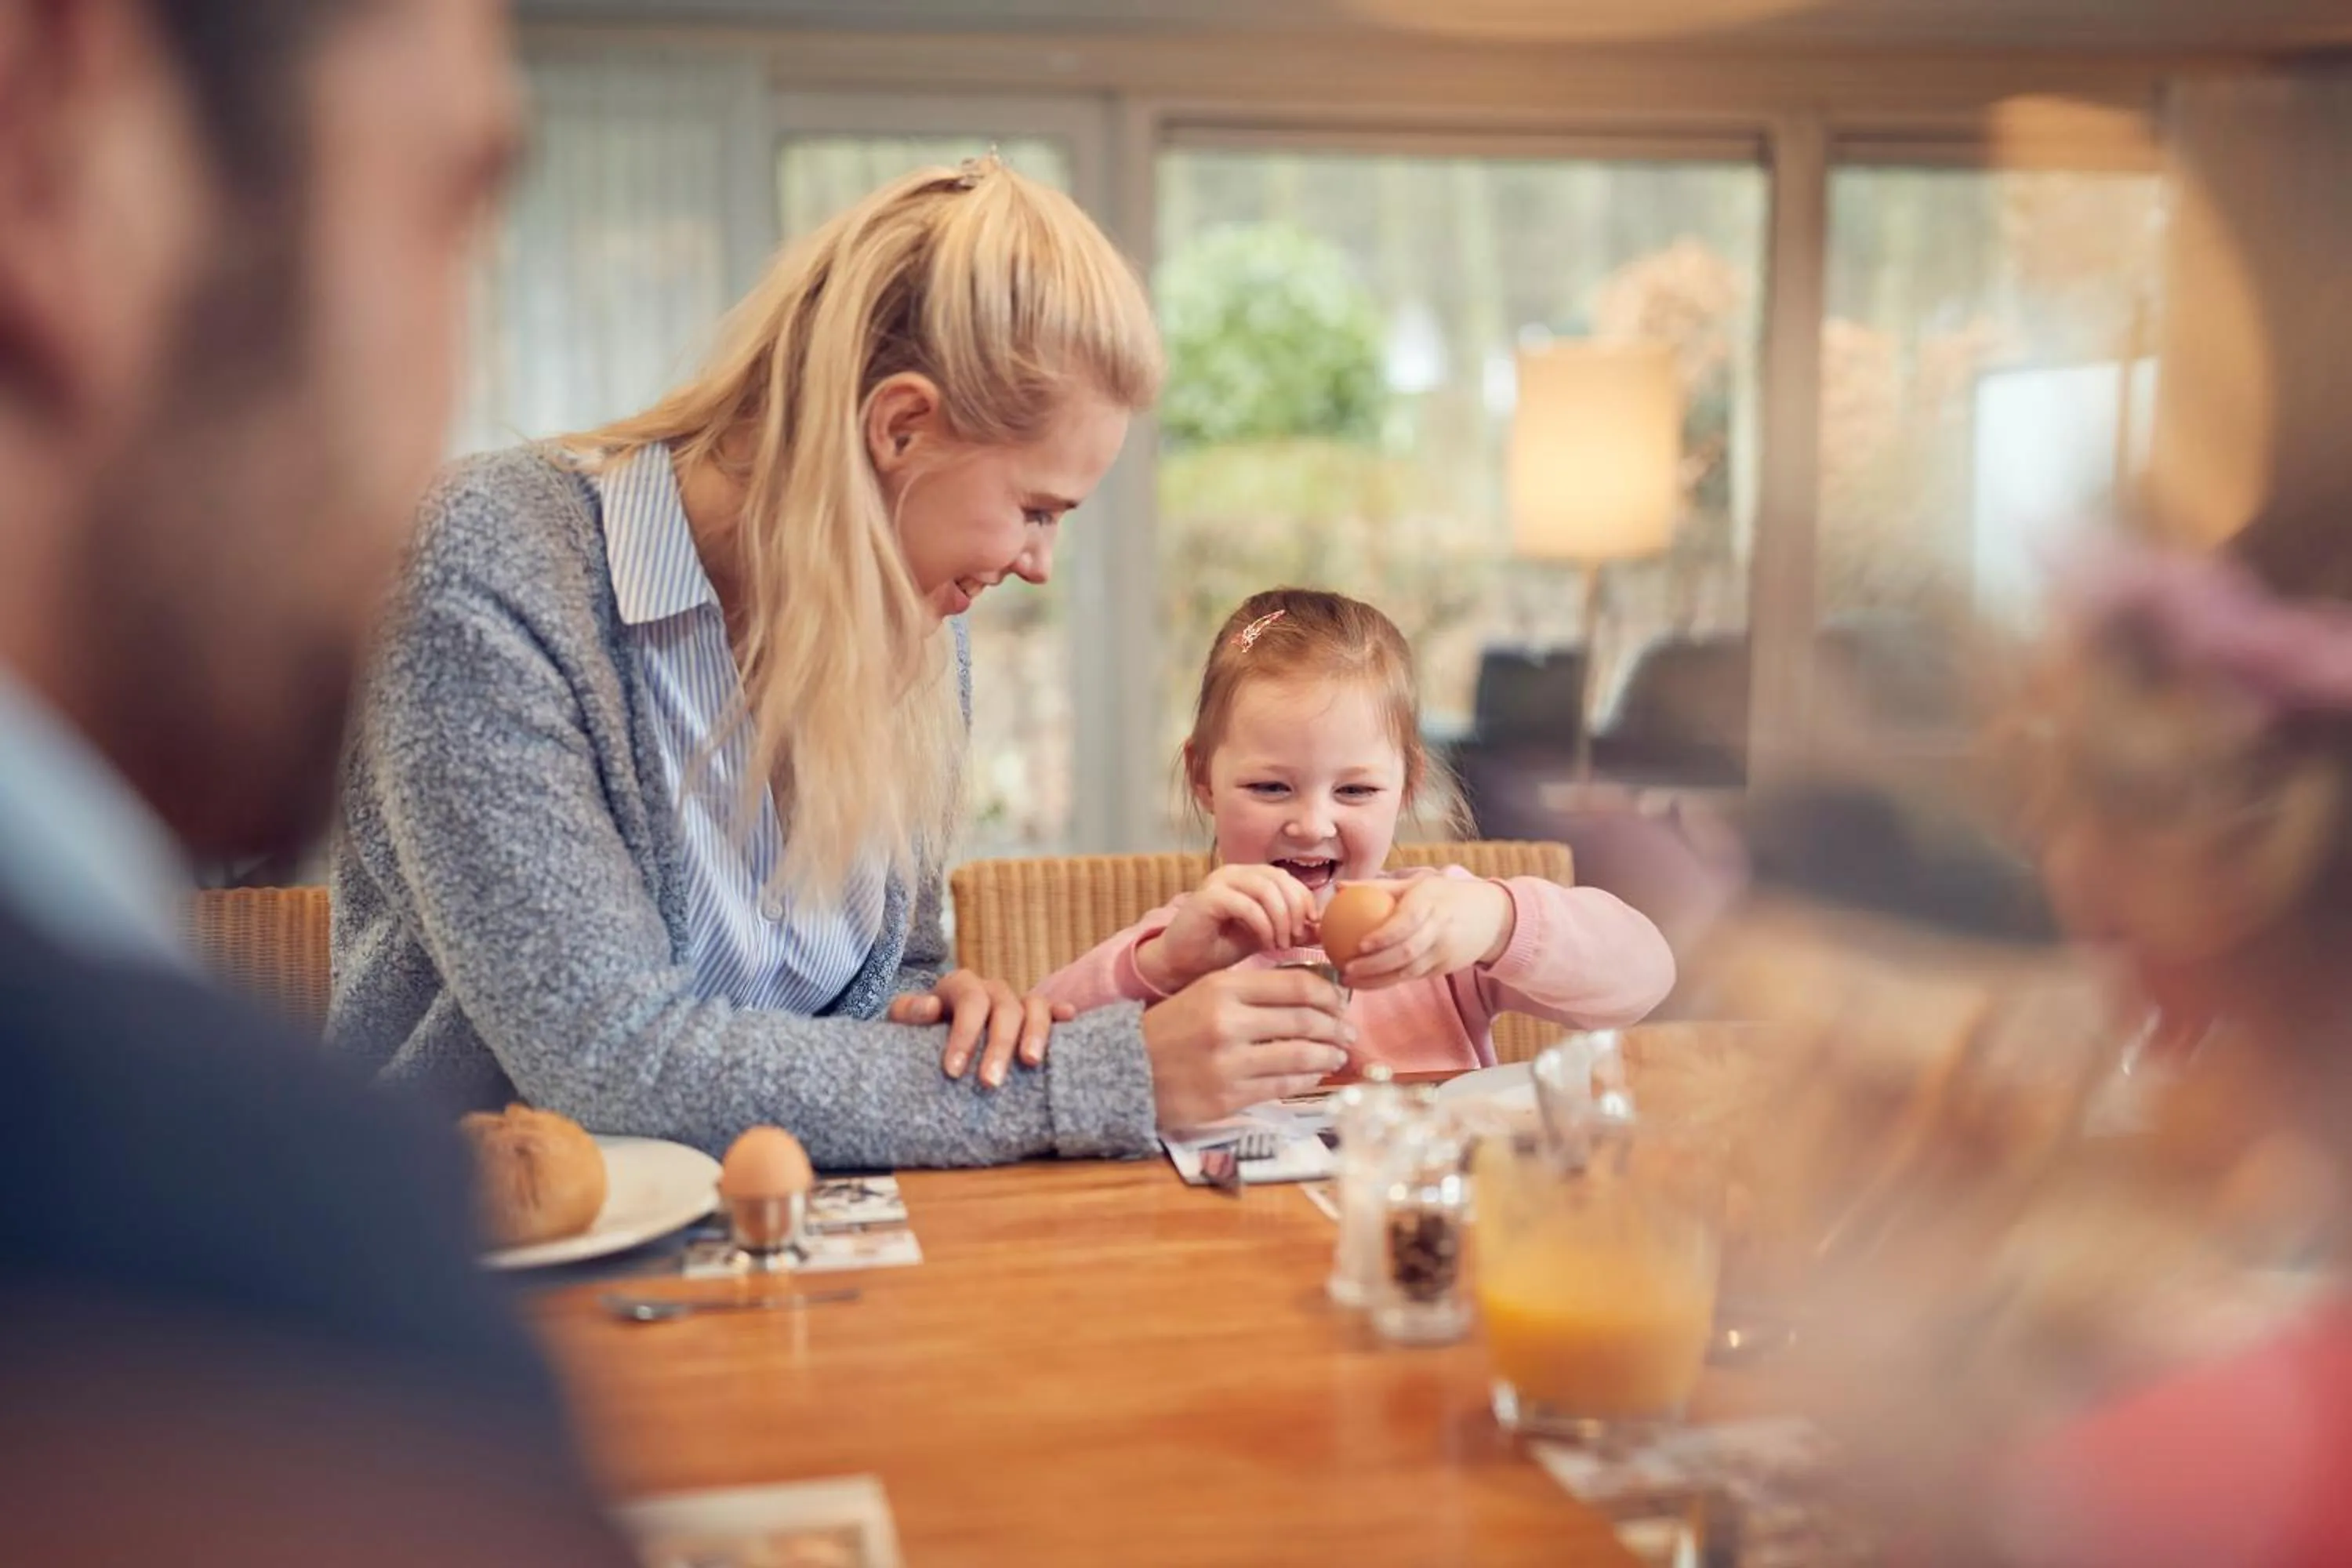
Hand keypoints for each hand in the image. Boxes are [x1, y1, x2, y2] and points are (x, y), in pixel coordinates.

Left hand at [888, 970, 1074, 1088]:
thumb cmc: (917, 1030)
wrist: (932, 1033)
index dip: (964, 1034)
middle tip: (989, 1083)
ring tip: (1031, 1063)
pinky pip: (1053, 1010)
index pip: (969, 1001)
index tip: (953, 1071)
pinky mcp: (1033, 1018)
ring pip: (1035, 1007)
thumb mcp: (903, 1019)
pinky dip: (1062, 1014)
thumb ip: (908, 1011)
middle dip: (999, 1045)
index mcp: (960, 986)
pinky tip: (1070, 1021)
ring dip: (1036, 1033)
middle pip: (1005, 1008)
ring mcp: (1016, 1003)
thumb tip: (931, 1007)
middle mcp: (992, 990)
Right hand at [1136, 863, 1317, 993]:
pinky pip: (1245, 904)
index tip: (1311, 928)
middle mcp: (1234, 872)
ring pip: (1265, 888)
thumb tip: (1323, 928)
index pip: (1287, 879)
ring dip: (1281, 918)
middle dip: (1296, 909)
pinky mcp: (1207, 897)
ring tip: (1282, 943)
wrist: (1183, 962)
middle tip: (1298, 938)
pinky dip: (1263, 924)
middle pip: (1279, 879)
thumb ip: (1291, 928)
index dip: (1305, 901)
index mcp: (1249, 877)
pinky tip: (1266, 943)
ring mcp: (1219, 882)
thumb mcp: (1267, 936)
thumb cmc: (1222, 948)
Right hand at [1141, 967, 1354, 1127]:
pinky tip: (1314, 1074)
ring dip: (1327, 1055)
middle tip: (1348, 1033)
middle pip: (1305, 1020)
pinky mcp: (1229, 1096)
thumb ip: (1253, 991)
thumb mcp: (1206, 993)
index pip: (1297, 985)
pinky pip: (1283, 1085)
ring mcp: (1229, 1063)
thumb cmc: (1172, 1029)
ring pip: (1300, 1056)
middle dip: (1336, 1028)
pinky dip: (1306, 1078)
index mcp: (1223, 987)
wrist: (1126, 1069)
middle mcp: (1228, 1022)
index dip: (1329, 995)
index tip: (1340, 1002)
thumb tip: (1312, 993)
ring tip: (1337, 1055)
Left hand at [1339, 877, 1514, 991]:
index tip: (1359, 944)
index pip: (1406, 922)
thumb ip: (1379, 886)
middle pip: (1406, 953)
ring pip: (1408, 972)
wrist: (1492, 919)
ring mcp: (1444, 953)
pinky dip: (1388, 982)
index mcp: (1432, 903)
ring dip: (1376, 980)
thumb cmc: (1445, 896)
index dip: (1384, 936)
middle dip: (1374, 965)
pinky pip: (1413, 977)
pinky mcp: (1444, 968)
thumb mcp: (1418, 884)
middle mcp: (1440, 929)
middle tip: (1345, 969)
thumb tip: (1339, 888)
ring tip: (1348, 980)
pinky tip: (1366, 983)